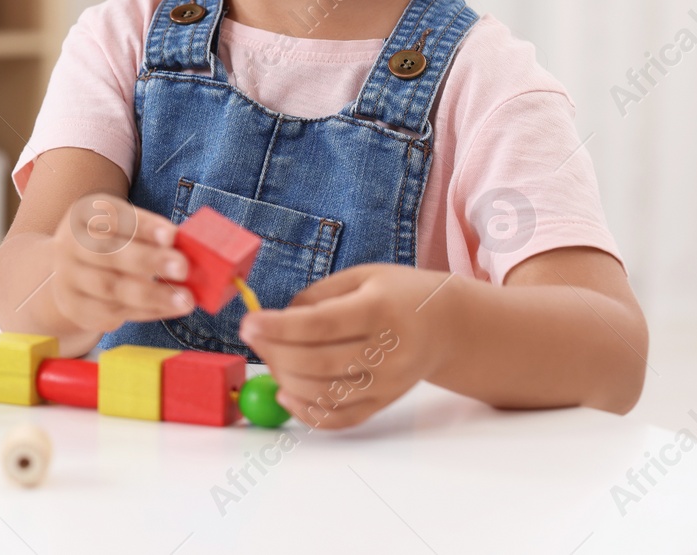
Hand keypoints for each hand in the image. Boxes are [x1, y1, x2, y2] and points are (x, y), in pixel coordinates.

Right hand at [47, 193, 196, 334]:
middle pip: (108, 254)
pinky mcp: (76, 308)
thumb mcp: (122, 229)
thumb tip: (190, 249)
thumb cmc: (109, 245)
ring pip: (111, 288)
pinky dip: (146, 311)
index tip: (172, 236)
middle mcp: (70, 245)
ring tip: (186, 299)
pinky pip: (112, 313)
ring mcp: (69, 279)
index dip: (143, 227)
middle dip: (148, 260)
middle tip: (183, 268)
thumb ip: (150, 236)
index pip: (113, 217)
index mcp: (85, 215)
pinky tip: (170, 309)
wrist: (70, 273)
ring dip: (152, 295)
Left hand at [238, 263, 452, 428]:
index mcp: (380, 310)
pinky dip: (306, 413)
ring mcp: (388, 384)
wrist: (448, 325)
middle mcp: (388, 352)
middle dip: (274, 352)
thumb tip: (274, 323)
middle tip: (252, 337)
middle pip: (317, 363)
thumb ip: (316, 297)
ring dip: (284, 379)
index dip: (279, 327)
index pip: (321, 326)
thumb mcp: (361, 277)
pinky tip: (285, 393)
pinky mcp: (384, 404)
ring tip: (270, 357)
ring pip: (323, 394)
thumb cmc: (397, 294)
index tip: (248, 323)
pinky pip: (340, 419)